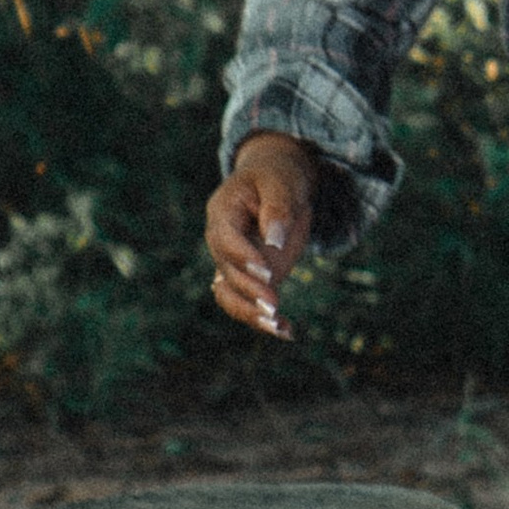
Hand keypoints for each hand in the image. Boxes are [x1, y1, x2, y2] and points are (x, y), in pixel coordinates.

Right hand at [204, 134, 318, 338]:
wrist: (277, 182)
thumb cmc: (277, 177)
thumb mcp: (281, 182)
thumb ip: (278, 208)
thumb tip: (275, 240)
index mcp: (222, 211)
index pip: (224, 239)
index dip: (242, 257)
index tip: (266, 272)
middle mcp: (221, 240)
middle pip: (226, 271)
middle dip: (249, 291)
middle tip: (274, 306)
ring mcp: (233, 262)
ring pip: (229, 295)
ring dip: (250, 314)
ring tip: (279, 327)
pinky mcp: (247, 276)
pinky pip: (245, 302)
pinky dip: (261, 319)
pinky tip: (287, 331)